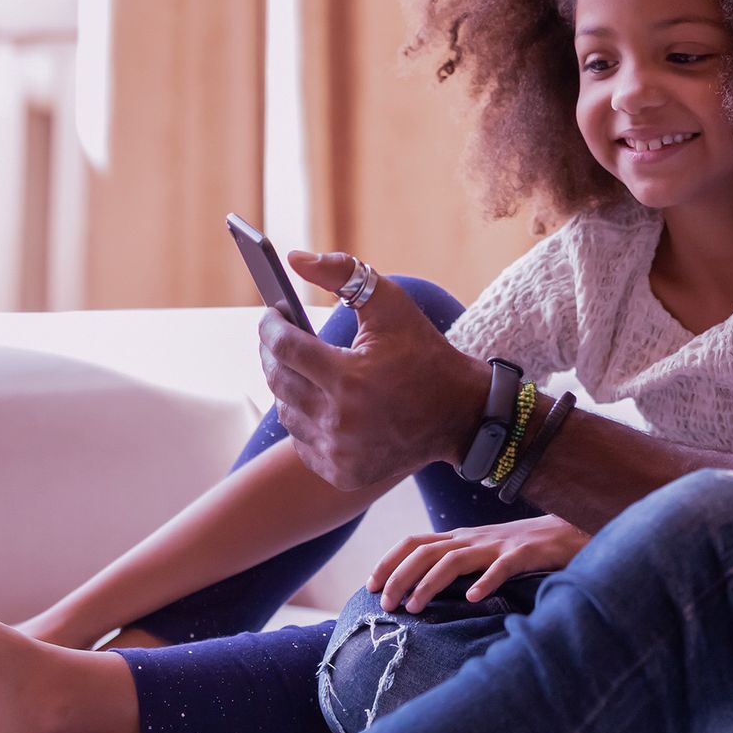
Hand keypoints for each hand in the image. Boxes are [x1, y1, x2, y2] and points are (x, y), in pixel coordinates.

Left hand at [260, 253, 486, 493]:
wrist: (462, 415)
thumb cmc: (425, 354)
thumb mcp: (392, 305)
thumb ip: (342, 274)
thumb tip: (294, 259)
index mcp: (350, 379)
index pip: (284, 347)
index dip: (271, 326)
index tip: (272, 313)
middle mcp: (340, 421)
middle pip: (279, 380)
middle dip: (273, 352)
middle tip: (279, 336)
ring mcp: (340, 453)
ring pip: (286, 412)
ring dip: (288, 385)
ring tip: (301, 367)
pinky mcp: (342, 473)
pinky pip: (302, 442)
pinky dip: (305, 419)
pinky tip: (321, 401)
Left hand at [368, 516, 590, 610]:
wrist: (571, 531)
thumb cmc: (524, 548)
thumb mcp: (484, 553)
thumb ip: (457, 564)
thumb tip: (420, 587)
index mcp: (462, 537)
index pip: (414, 542)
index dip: (389, 560)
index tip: (370, 585)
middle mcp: (474, 538)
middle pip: (425, 550)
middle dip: (399, 575)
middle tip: (386, 603)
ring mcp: (499, 545)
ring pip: (454, 559)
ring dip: (429, 583)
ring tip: (415, 607)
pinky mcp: (525, 554)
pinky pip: (502, 567)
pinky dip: (485, 581)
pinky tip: (473, 599)